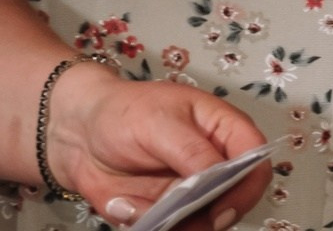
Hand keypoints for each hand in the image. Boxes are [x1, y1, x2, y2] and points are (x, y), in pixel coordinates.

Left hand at [43, 64, 270, 227]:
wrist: (76, 134)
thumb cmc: (122, 112)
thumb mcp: (160, 123)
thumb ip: (193, 152)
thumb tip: (220, 181)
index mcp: (224, 131)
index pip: (255, 162)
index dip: (246, 188)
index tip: (220, 210)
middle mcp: (214, 165)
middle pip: (234, 200)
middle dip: (205, 216)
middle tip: (175, 219)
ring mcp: (191, 192)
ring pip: (202, 223)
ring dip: (172, 224)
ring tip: (133, 206)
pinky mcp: (167, 213)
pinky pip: (172, 230)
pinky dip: (149, 226)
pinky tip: (124, 205)